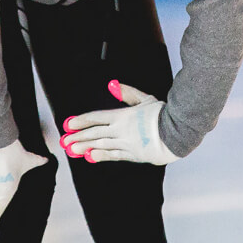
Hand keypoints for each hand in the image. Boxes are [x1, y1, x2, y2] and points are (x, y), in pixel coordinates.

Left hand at [60, 81, 180, 165]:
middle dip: (78, 137)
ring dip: (85, 147)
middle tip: (64, 141)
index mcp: (122, 115)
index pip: (96, 117)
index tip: (68, 124)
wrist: (177, 133)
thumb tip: (112, 85)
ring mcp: (126, 144)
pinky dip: (101, 156)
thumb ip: (127, 93)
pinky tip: (91, 157)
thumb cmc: (163, 114)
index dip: (80, 121)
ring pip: (100, 145)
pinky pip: (113, 155)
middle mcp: (121, 130)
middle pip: (94, 133)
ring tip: (72, 150)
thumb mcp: (145, 99)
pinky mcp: (133, 154)